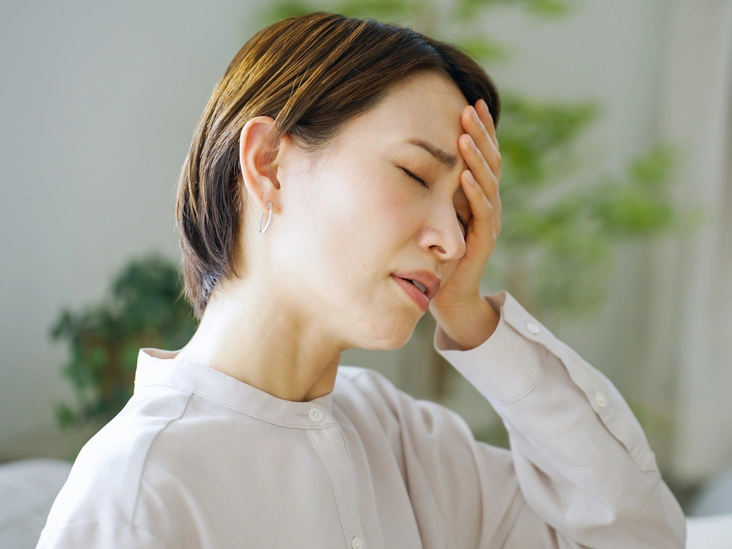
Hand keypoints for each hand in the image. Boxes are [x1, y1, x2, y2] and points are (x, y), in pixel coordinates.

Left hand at [429, 99, 501, 347]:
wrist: (449, 296)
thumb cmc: (436, 254)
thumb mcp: (433, 215)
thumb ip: (432, 190)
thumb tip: (408, 158)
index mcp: (477, 196)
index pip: (482, 156)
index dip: (480, 130)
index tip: (470, 101)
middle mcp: (487, 205)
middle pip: (490, 162)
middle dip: (481, 133)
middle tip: (470, 107)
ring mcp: (488, 223)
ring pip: (489, 183)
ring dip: (478, 158)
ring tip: (466, 134)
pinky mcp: (483, 242)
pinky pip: (483, 214)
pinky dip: (475, 194)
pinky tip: (466, 176)